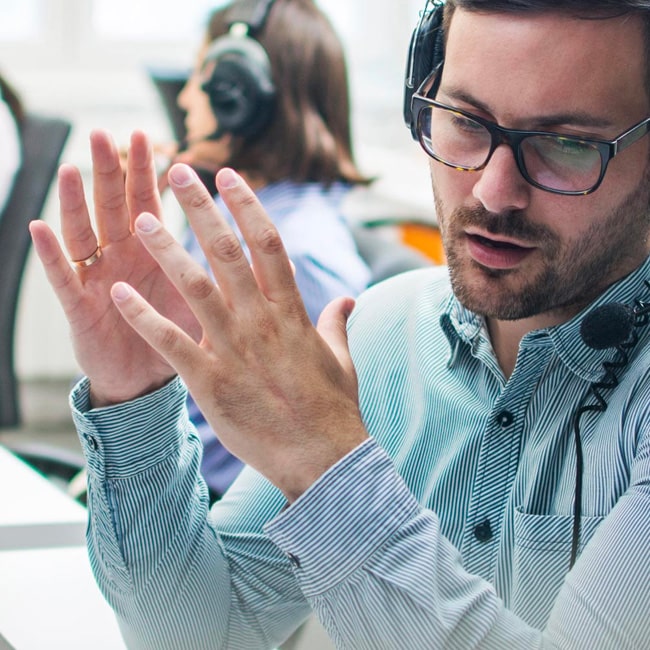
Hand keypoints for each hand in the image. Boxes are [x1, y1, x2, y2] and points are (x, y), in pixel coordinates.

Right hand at [30, 130, 200, 406]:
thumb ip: (212, 266)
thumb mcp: (197, 294)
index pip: (147, 203)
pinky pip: (64, 279)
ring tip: (69, 170)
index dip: (145, 172)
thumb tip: (253, 240)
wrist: (151, 379)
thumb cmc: (177, 333)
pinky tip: (39, 228)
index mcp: (153, 252)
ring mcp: (98, 279)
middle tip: (103, 135)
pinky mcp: (81, 309)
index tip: (147, 137)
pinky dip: (52, 256)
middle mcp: (122, 258)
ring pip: (84, 235)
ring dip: (74, 204)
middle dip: (108, 173)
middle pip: (112, 208)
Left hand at [110, 164, 368, 499]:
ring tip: (140, 220)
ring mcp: (235, 350)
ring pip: (193, 287)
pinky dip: (143, 316)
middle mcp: (261, 322)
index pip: (268, 243)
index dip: (246, 204)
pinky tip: (118, 293)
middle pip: (226, 251)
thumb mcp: (341, 357)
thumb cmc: (333, 408)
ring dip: (165, 249)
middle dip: (200, 208)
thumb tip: (347, 299)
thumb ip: (337, 322)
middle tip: (177, 172)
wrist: (322, 458)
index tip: (227, 176)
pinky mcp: (211, 382)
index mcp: (293, 312)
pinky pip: (170, 342)